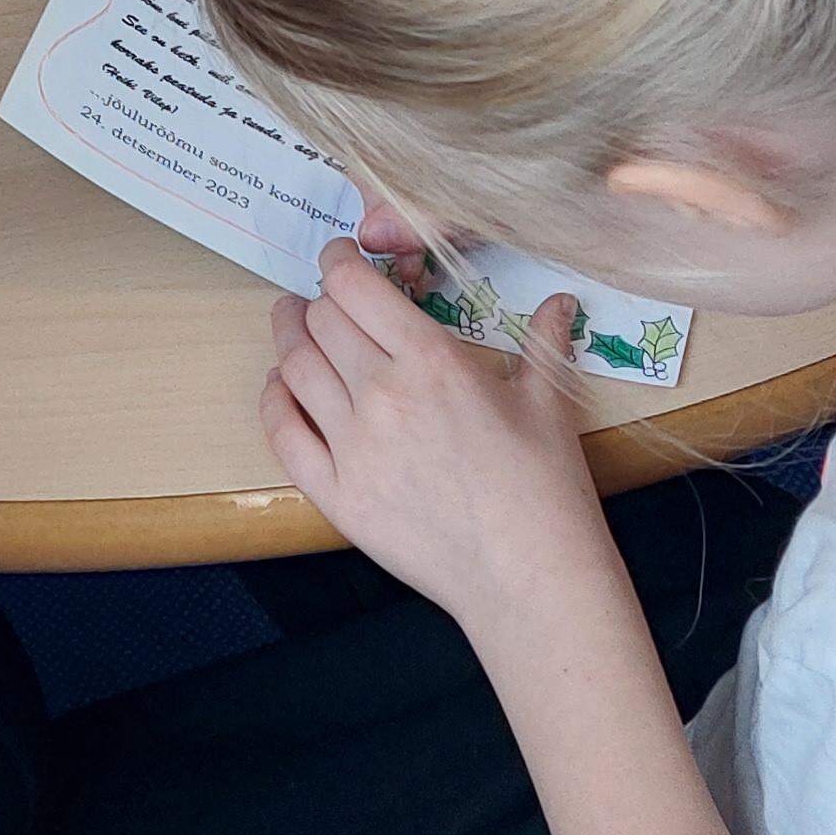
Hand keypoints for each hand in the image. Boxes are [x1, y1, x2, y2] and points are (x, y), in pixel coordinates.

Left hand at [267, 240, 610, 627]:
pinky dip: (274, 400)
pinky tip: (280, 386)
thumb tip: (561, 301)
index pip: (356, 287)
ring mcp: (353, 447)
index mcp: (432, 361)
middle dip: (316, 298)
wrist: (529, 576)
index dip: (339, 261)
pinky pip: (285, 434)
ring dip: (288, 337)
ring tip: (292, 325)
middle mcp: (382, 395)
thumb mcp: (549, 402)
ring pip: (295, 369)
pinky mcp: (337, 494)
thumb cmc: (546, 489)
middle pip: (321, 321)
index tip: (340, 258)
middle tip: (321, 297)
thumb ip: (544, 340)